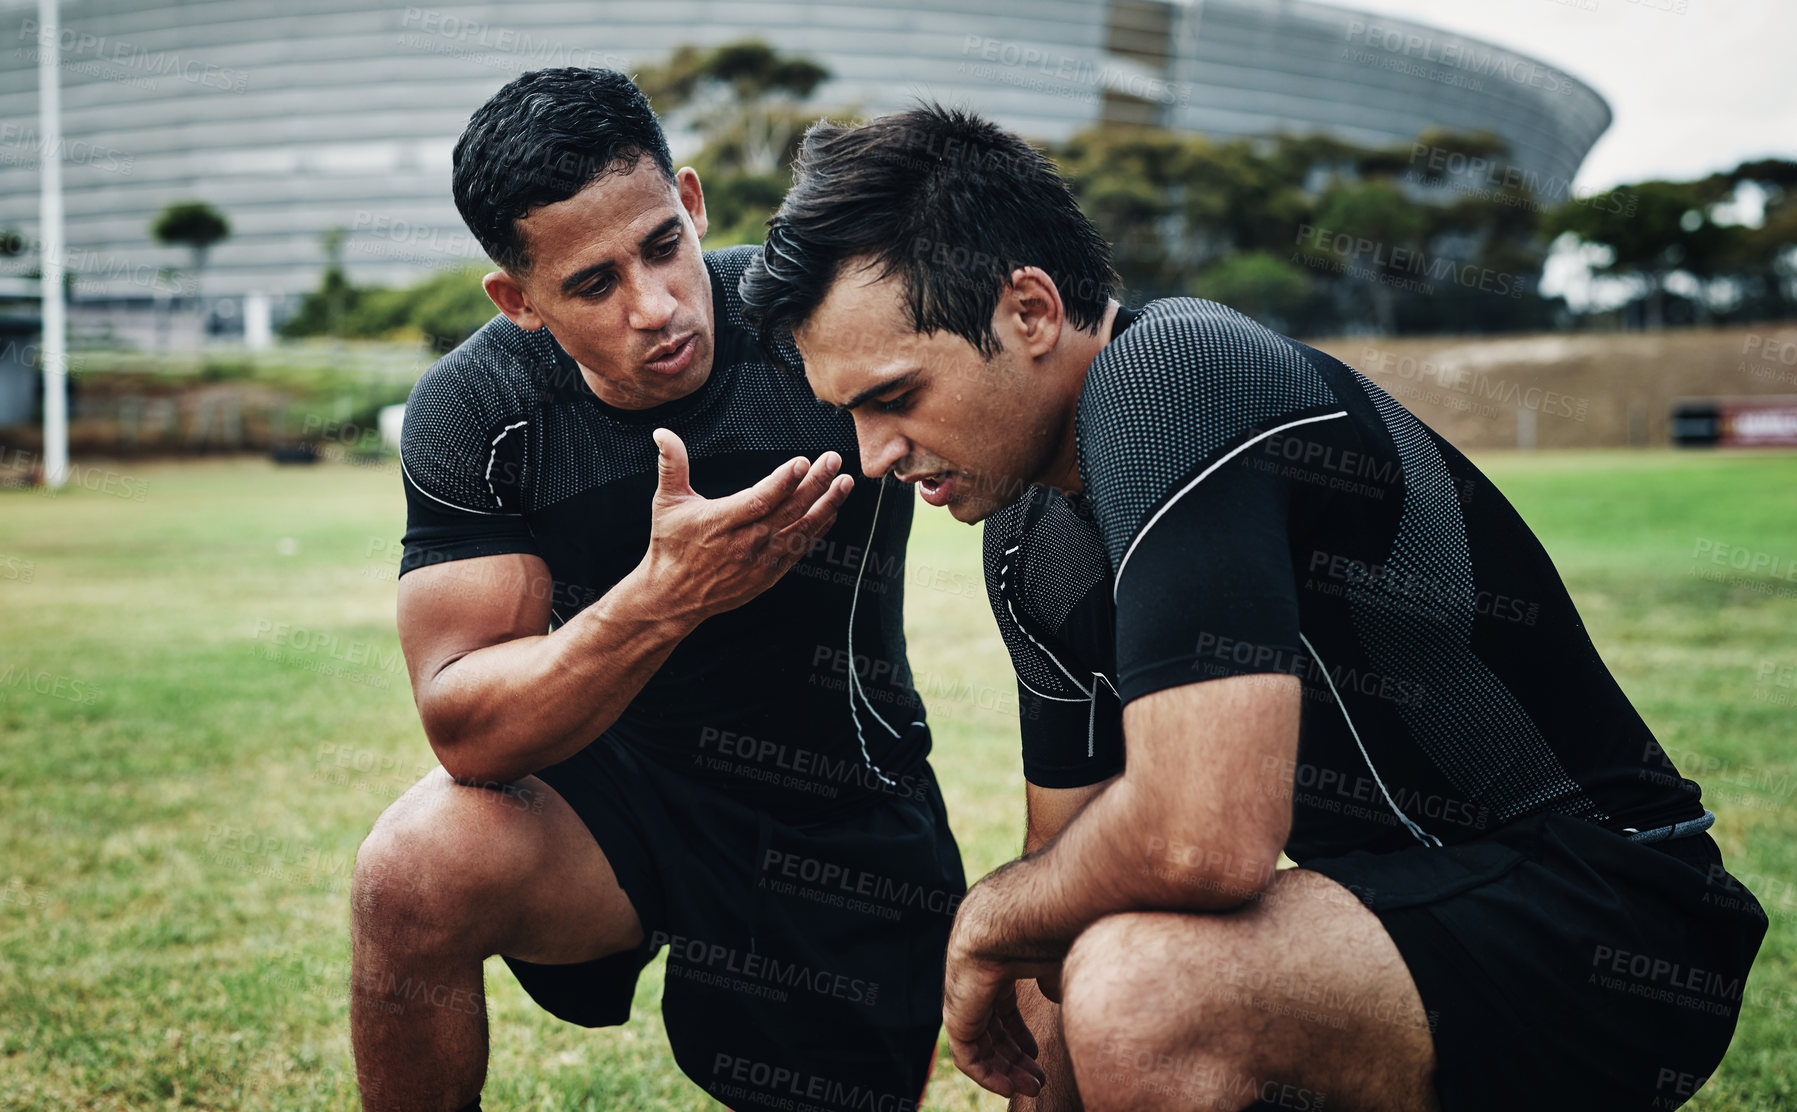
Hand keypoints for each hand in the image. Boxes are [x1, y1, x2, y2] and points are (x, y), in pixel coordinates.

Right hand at [637, 428, 853, 621]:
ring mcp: (760, 561)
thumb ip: (671, 465)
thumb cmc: (671, 545)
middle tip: (833, 460)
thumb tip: (663, 433)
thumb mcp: (666, 503)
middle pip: (787, 511)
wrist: (673, 596)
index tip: (803, 462)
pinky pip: (800, 549)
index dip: (782, 482)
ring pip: (800, 530)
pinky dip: (819, 530)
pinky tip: (832, 510)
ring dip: (825, 505)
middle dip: (815, 485)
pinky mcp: (769, 574)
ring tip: (844, 482)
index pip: (758, 500)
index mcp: (720, 522)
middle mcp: (744, 543)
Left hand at [943, 928, 1048, 1097]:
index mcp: (996, 966)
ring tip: (1031, 1088)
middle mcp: (976, 984)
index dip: (1019, 1035)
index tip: (1038, 1053)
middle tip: (1038, 1081)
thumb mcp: (1053, 960)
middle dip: (1016, 1059)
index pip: (1002, 1009)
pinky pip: (966, 1056)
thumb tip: (1056, 999)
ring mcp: (964, 999)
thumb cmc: (1040, 930)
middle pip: (993, 1031)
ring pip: (980, 1046)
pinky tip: (1008, 1087)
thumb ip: (1052, 981)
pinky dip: (986, 1075)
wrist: (1013, 922)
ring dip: (1005, 1071)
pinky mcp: (956, 1016)